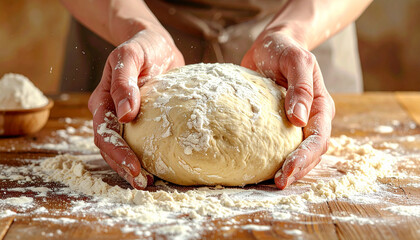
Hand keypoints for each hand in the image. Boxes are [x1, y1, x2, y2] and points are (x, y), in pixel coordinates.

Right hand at [88, 29, 184, 188]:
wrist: (155, 44)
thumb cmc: (142, 47)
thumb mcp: (131, 57)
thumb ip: (124, 83)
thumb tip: (125, 115)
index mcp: (103, 100)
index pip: (104, 132)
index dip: (117, 152)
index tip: (134, 166)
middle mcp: (110, 113)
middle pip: (109, 147)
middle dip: (123, 167)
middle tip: (143, 183)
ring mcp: (124, 118)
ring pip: (121, 149)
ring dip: (131, 168)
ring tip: (147, 183)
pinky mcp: (140, 121)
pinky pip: (138, 142)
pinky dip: (144, 156)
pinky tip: (156, 168)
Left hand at [241, 30, 334, 188]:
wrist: (272, 45)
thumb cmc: (285, 50)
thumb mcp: (296, 61)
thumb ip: (301, 88)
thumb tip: (299, 119)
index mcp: (321, 107)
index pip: (318, 139)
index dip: (304, 158)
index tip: (286, 171)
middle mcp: (311, 119)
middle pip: (312, 153)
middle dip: (298, 171)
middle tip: (278, 184)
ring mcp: (296, 124)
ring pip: (298, 153)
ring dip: (289, 169)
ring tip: (271, 182)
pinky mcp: (278, 125)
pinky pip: (279, 145)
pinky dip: (274, 158)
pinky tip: (260, 167)